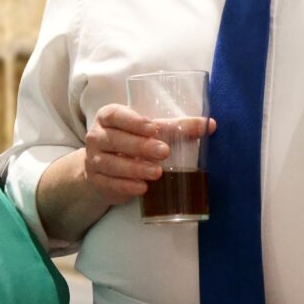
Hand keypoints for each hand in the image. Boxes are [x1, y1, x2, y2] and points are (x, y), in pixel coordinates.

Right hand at [81, 104, 211, 205]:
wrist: (104, 168)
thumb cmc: (132, 141)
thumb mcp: (151, 131)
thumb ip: (177, 127)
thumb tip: (210, 124)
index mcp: (109, 117)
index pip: (116, 115)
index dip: (133, 121)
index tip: (154, 128)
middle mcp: (97, 136)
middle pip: (114, 140)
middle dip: (140, 146)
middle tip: (164, 152)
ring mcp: (93, 159)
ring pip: (110, 163)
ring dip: (134, 169)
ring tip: (157, 173)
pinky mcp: (96, 180)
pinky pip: (109, 183)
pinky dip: (126, 186)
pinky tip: (142, 188)